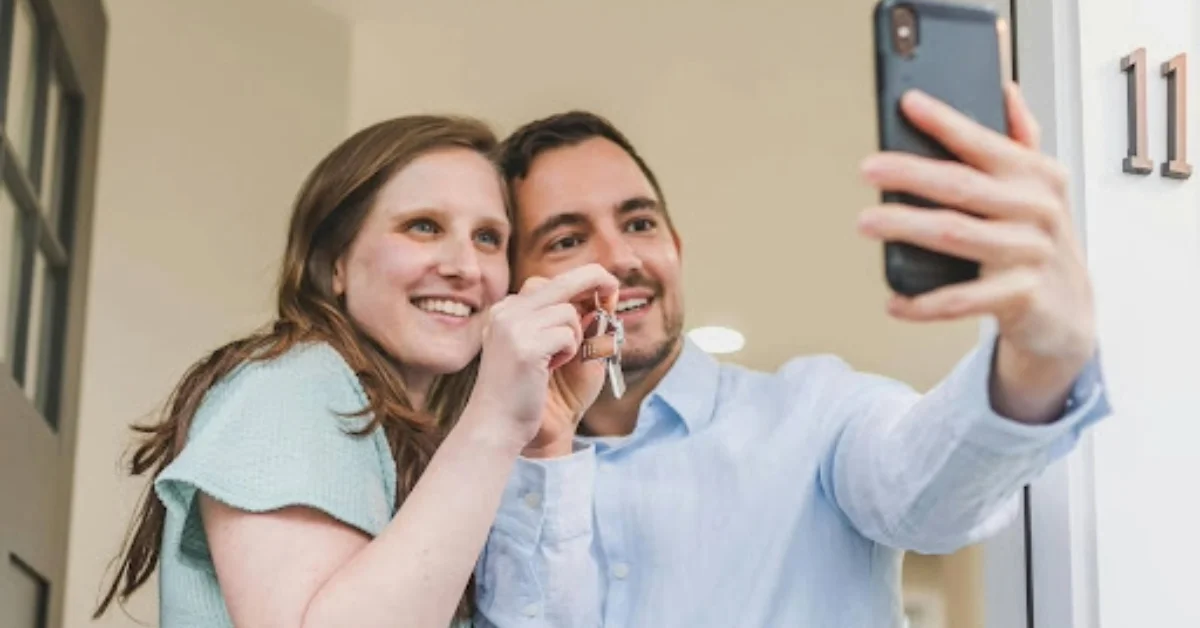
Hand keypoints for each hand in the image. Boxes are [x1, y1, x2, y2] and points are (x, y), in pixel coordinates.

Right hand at [468, 264, 618, 448]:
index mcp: (508, 311)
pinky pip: (567, 335)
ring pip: (568, 311)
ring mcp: (513, 326)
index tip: (605, 289)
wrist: (499, 427)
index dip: (582, 283)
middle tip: (614, 288)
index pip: (550, 283)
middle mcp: (507, 311)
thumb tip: (602, 303)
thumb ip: (568, 326)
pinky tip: (550, 370)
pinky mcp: (524, 345)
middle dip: (595, 279)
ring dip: (575, 338)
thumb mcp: (548, 352)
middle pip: (562, 280)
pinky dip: (570, 353)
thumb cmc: (527, 394)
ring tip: (555, 362)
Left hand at [857, 83, 1095, 419]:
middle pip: (962, 186)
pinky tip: (895, 300)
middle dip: (911, 173)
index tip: (909, 103)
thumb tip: (1006, 92)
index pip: (984, 142)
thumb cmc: (1042, 242)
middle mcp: (1036, 211)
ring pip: (956, 235)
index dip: (946, 122)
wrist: (1069, 311)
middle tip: (868, 168)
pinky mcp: (1019, 296)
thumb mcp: (1041, 189)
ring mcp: (1028, 254)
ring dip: (906, 226)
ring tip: (866, 221)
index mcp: (1037, 176)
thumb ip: (1022, 141)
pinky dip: (923, 302)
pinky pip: (961, 300)